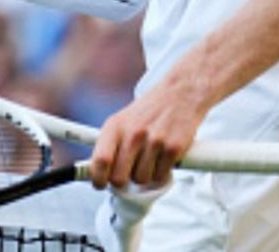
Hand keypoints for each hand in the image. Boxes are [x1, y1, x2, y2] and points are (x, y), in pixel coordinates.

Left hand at [88, 73, 211, 189]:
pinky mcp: (173, 148)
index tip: (99, 184)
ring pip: (141, 180)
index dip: (98, 178)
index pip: (100, 160)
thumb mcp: (123, 121)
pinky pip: (160, 177)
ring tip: (150, 159)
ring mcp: (154, 141)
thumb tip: (97, 173)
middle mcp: (133, 133)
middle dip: (123, 180)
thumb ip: (111, 145)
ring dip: (145, 175)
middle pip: (119, 178)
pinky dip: (161, 173)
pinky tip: (162, 158)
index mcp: (115, 126)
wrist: (181, 93)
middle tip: (130, 172)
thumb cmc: (150, 110)